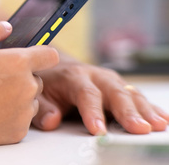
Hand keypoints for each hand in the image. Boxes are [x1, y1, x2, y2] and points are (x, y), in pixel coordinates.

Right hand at [0, 0, 59, 145]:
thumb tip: (7, 26)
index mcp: (18, 62)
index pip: (49, 55)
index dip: (41, 54)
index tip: (29, 57)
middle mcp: (27, 87)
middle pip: (37, 79)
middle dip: (21, 77)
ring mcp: (24, 112)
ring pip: (29, 101)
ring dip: (15, 98)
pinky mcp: (17, 132)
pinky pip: (19, 120)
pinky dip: (8, 117)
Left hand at [32, 59, 168, 134]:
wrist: (56, 65)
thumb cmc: (49, 82)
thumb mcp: (39, 93)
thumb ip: (42, 107)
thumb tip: (51, 121)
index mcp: (73, 76)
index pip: (85, 94)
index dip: (92, 112)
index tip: (98, 130)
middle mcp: (96, 76)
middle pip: (114, 93)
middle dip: (127, 111)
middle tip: (139, 129)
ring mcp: (111, 81)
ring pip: (130, 93)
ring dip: (144, 110)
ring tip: (157, 125)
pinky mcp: (120, 87)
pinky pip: (137, 96)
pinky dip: (150, 108)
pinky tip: (162, 118)